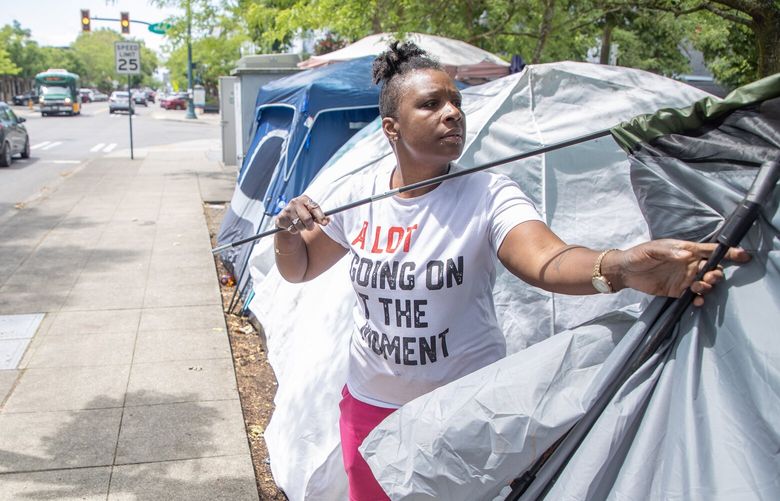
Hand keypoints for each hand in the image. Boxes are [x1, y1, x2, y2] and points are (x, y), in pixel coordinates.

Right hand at [275, 195, 328, 234]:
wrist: (287, 218)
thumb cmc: (303, 215)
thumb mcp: (312, 213)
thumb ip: (320, 217)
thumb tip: (327, 221)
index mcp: (304, 199)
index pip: (315, 207)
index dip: (321, 216)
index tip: (325, 223)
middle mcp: (295, 202)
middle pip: (307, 219)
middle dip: (310, 226)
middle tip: (310, 227)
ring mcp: (287, 210)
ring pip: (300, 226)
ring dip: (302, 229)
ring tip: (300, 225)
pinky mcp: (280, 218)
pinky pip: (292, 229)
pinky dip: (294, 231)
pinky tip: (292, 226)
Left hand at [609, 239, 750, 306]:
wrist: (623, 271)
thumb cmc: (638, 255)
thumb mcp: (652, 250)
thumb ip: (670, 252)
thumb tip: (688, 255)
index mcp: (685, 250)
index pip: (710, 251)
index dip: (728, 253)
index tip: (742, 256)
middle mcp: (688, 264)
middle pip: (712, 269)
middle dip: (716, 274)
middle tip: (708, 277)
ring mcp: (684, 278)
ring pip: (705, 283)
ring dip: (708, 286)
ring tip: (699, 287)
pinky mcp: (677, 291)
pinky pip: (694, 296)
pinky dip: (699, 299)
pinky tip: (697, 301)